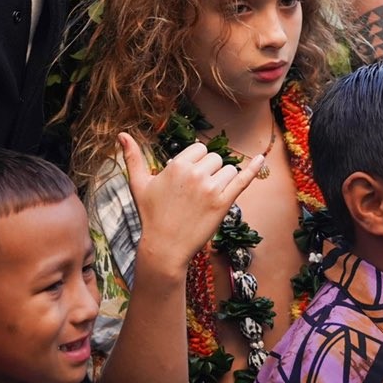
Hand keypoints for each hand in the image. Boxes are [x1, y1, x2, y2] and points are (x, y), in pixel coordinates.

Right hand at [119, 132, 263, 277]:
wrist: (164, 248)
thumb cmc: (151, 215)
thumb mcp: (139, 184)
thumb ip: (132, 157)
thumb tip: (121, 134)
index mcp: (177, 165)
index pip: (199, 149)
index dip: (195, 163)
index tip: (187, 180)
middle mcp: (195, 174)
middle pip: (214, 158)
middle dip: (208, 171)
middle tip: (195, 193)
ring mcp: (211, 189)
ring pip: (227, 170)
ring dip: (222, 180)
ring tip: (206, 199)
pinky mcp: (223, 204)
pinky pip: (242, 181)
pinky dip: (253, 169)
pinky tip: (262, 159)